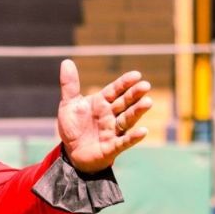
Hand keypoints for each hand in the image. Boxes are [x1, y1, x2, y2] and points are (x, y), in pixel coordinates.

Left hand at [58, 59, 152, 173]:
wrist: (72, 152)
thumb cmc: (74, 127)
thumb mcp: (69, 105)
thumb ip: (69, 85)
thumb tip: (66, 61)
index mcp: (102, 103)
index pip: (115, 90)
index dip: (124, 83)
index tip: (136, 75)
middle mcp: (110, 115)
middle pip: (124, 103)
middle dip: (134, 95)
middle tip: (145, 86)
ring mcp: (113, 131)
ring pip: (127, 120)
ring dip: (137, 112)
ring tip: (148, 102)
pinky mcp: (112, 147)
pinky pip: (124, 142)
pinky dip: (133, 137)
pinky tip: (143, 131)